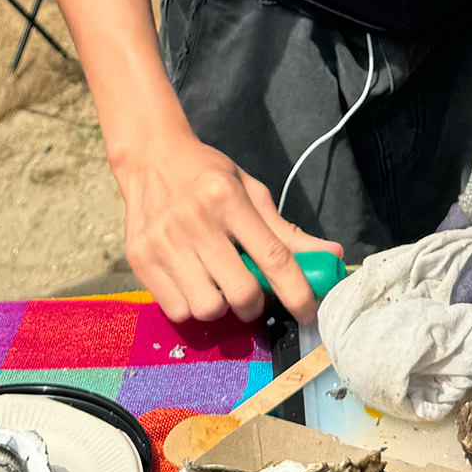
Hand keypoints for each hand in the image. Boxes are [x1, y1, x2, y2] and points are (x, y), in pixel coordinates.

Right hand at [117, 128, 339, 327]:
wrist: (150, 158)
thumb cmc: (207, 175)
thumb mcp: (250, 192)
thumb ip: (287, 231)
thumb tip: (331, 255)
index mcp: (228, 198)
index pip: (273, 256)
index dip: (297, 292)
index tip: (308, 313)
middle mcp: (194, 220)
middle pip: (241, 293)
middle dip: (255, 305)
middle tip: (252, 294)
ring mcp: (163, 242)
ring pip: (208, 308)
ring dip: (221, 306)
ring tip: (217, 284)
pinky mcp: (140, 259)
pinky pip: (176, 310)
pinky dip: (191, 307)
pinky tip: (192, 283)